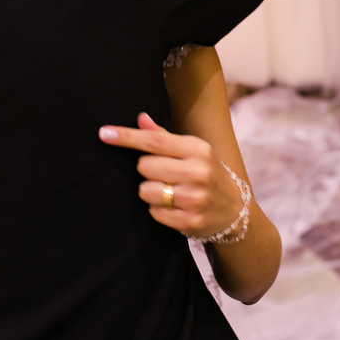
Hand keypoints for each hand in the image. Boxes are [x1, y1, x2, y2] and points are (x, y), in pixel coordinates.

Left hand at [99, 113, 242, 238]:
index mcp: (198, 149)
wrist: (235, 210)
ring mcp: (195, 198)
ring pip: (145, 191)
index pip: (154, 140)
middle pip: (144, 166)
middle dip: (147, 171)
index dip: (126, 137)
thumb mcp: (192, 151)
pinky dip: (158, 210)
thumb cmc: (206, 173)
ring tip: (168, 192)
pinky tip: (174, 207)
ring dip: (150, 192)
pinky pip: (154, 212)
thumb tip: (140, 118)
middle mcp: (198, 172)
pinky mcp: (190, 221)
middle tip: (163, 174)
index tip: (103, 133)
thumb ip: (164, 136)